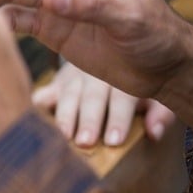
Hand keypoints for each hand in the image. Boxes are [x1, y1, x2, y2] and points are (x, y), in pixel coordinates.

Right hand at [35, 62, 176, 145]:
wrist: (125, 50)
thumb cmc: (144, 83)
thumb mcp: (160, 94)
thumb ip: (160, 112)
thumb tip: (154, 133)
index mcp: (125, 75)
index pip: (122, 97)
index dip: (118, 119)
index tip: (114, 141)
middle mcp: (97, 73)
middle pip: (91, 96)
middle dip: (88, 120)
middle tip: (85, 142)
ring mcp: (73, 77)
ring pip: (67, 94)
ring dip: (65, 116)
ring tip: (63, 136)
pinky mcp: (56, 85)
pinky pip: (43, 95)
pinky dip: (38, 104)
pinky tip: (32, 116)